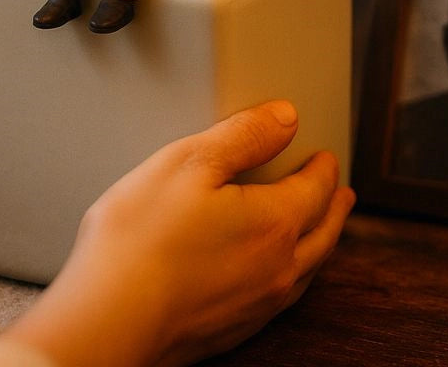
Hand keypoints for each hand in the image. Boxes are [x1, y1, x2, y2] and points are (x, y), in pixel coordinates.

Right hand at [4, 101, 354, 366]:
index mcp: (272, 224)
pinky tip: (277, 275)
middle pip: (323, 232)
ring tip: (323, 231)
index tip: (326, 157)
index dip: (323, 169)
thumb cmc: (139, 240)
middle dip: (335, 208)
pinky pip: (283, 297)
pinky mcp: (233, 330)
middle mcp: (275, 268)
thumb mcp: (189, 163)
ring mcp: (256, 305)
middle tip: (343, 194)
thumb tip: (286, 117)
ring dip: (322, 243)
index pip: (314, 189)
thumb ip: (243, 136)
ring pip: (308, 269)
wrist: (105, 324)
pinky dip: (295, 275)